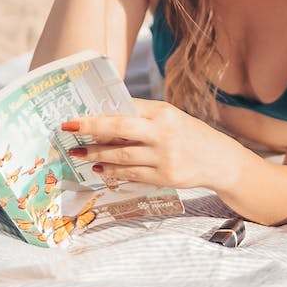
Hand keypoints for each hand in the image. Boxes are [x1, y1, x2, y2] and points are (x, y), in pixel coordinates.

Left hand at [62, 101, 240, 191]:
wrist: (218, 160)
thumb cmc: (189, 134)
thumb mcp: (170, 117)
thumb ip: (143, 115)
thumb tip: (105, 116)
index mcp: (163, 113)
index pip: (125, 109)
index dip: (98, 113)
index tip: (75, 116)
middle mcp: (164, 133)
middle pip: (120, 128)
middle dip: (91, 128)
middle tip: (68, 129)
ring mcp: (164, 157)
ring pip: (121, 155)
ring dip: (96, 154)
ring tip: (78, 152)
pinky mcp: (164, 177)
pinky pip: (131, 174)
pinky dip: (112, 171)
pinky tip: (98, 167)